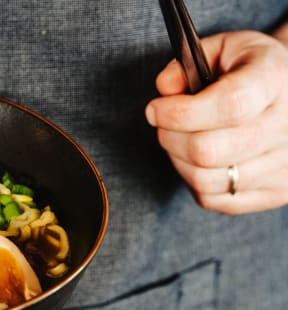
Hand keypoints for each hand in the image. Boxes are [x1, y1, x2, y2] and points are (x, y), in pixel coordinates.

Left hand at [145, 30, 287, 213]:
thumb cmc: (249, 69)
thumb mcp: (222, 48)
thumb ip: (186, 62)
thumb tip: (165, 89)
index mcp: (276, 81)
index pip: (229, 106)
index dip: (180, 113)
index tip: (155, 109)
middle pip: (208, 151)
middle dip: (170, 137)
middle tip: (164, 123)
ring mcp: (286, 166)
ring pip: (206, 180)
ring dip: (178, 160)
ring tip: (180, 139)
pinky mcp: (277, 192)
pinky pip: (214, 200)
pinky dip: (194, 181)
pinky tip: (198, 159)